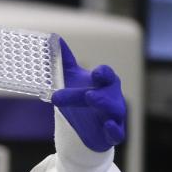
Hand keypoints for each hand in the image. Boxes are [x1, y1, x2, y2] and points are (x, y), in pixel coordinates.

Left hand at [51, 38, 126, 152]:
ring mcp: (114, 116)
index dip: (103, 74)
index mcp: (103, 83)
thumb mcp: (70, 79)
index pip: (107, 75)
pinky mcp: (112, 133)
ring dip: (105, 106)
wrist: (82, 127)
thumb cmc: (80, 97)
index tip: (96, 73)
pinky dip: (114, 130)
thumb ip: (65, 61)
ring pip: (115, 110)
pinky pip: (118, 133)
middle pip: (107, 93)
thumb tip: (54, 38)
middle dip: (98, 94)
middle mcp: (112, 97)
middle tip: (87, 95)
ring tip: (92, 101)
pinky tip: (108, 126)